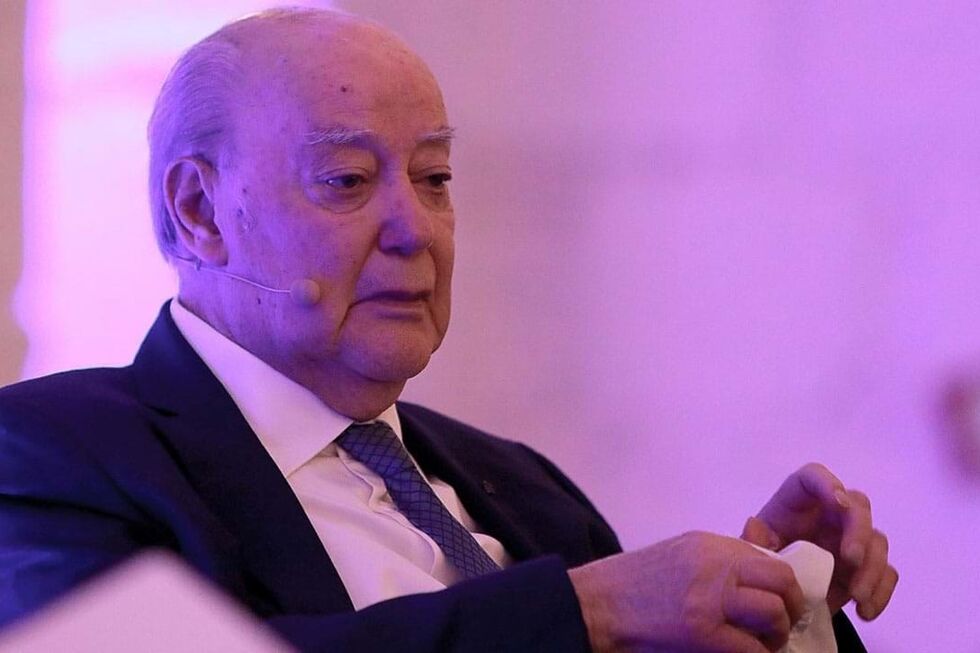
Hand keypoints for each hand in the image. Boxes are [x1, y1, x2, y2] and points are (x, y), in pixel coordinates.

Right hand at [568, 531, 804, 651]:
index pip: (768, 556)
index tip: (781, 601)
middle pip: (781, 580)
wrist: (596, 605)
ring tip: (764, 645)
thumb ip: (719, 560)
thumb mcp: (679, 556)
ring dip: (777, 635)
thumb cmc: (634, 585)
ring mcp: (710, 598)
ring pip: (774, 612)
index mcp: (708, 544)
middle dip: (792, 606)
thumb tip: (762, 563)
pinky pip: (752, 648)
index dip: (783, 583)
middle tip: (782, 626)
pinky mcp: (703, 632)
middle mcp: (714, 564)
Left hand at [740, 463, 897, 619]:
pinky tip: (865, 612)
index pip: (812, 477)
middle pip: (857, 505)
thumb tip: (754, 524)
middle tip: (851, 559)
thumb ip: (752, 543)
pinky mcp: (865, 568)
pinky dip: (881, 592)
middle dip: (859, 530)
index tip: (837, 502)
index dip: (827, 483)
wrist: (776, 599)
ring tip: (857, 596)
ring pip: (877, 540)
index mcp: (796, 503)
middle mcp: (829, 515)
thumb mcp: (751, 555)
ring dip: (872, 568)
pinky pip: (886, 573)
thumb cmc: (761, 565)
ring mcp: (851, 540)